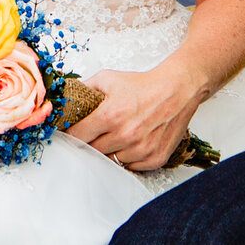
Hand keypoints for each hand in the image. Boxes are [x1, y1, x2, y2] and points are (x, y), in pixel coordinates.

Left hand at [66, 65, 203, 172]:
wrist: (177, 90)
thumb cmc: (144, 85)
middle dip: (92, 142)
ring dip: (111, 151)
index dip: (73, 134)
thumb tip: (66, 99)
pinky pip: (131, 166)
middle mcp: (125, 135)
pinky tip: (133, 142)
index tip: (73, 133)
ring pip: (112, 161)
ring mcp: (141, 149)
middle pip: (93, 151)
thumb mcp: (108, 79)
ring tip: (118, 135)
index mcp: (110, 115)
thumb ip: (84, 89)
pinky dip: (129, 157)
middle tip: (97, 133)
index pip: (78, 136)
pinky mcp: (155, 158)